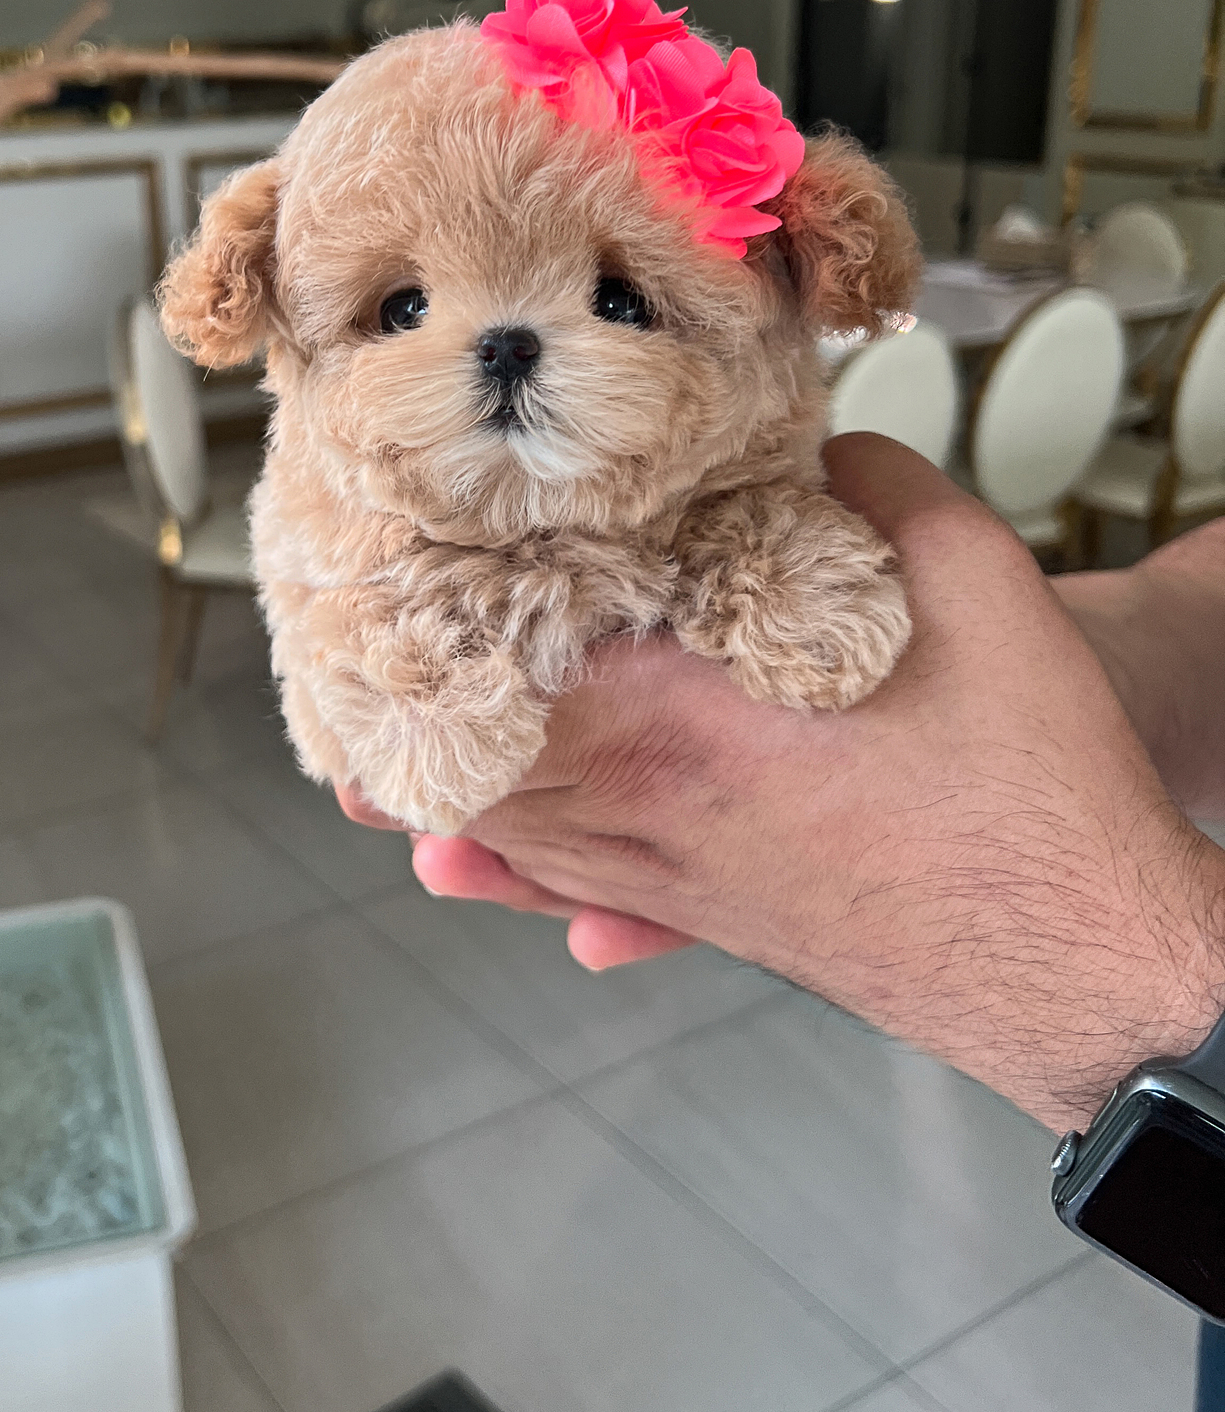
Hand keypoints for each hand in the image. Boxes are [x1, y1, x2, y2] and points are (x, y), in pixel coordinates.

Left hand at [340, 436, 1224, 1128]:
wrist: (1086, 964)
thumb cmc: (1034, 799)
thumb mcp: (974, 582)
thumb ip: (870, 489)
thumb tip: (815, 447)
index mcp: (679, 722)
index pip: (499, 664)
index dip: (423, 621)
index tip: (366, 584)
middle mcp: (647, 811)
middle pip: (472, 759)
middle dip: (397, 713)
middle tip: (325, 675)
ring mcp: (674, 881)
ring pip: (510, 836)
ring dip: (434, 795)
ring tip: (359, 771)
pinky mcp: (714, 922)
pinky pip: (576, 893)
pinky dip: (510, 870)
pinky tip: (481, 871)